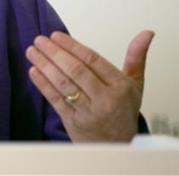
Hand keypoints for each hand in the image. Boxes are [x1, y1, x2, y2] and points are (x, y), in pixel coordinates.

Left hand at [25, 30, 154, 141]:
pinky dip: (43, 84)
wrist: (117, 146)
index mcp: (120, 87)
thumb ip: (136, 57)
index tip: (56, 36)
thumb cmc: (123, 111)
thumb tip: (146, 33)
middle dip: (55, 53)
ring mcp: (88, 112)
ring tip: (32, 51)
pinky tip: (34, 71)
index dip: (72, 46)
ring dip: (45, 66)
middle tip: (40, 40)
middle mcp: (105, 99)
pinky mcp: (73, 123)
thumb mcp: (135, 85)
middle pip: (76, 71)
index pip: (93, 61)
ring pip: (64, 85)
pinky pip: (56, 100)